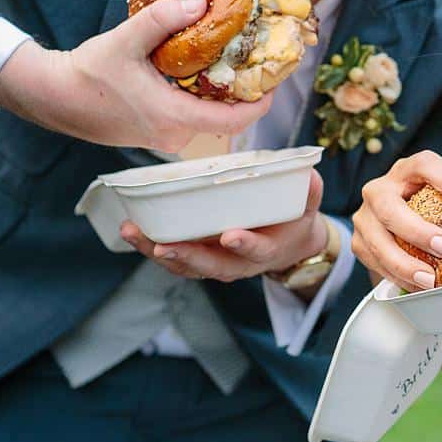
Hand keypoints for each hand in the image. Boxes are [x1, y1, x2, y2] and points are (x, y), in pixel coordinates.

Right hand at [0, 0, 271, 151]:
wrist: (55, 97)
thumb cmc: (88, 72)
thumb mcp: (126, 39)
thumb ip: (164, 20)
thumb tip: (201, 2)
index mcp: (172, 117)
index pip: (232, 120)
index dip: (260, 102)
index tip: (275, 80)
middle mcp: (173, 136)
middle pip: (225, 118)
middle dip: (244, 91)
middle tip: (257, 60)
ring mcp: (164, 138)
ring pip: (208, 118)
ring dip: (222, 93)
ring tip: (234, 59)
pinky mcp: (156, 133)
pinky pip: (191, 118)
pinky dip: (203, 97)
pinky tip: (203, 70)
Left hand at [120, 170, 327, 283]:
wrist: (288, 246)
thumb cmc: (294, 222)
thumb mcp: (308, 207)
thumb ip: (308, 193)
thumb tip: (307, 176)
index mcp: (268, 251)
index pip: (257, 252)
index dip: (245, 245)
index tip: (230, 236)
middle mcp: (239, 264)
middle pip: (210, 266)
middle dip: (186, 256)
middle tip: (163, 245)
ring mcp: (216, 263)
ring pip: (186, 265)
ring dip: (157, 252)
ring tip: (133, 233)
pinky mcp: (200, 258)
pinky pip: (175, 258)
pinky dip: (152, 246)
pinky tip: (133, 231)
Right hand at [351, 150, 441, 291]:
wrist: (390, 217)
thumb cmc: (429, 205)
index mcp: (407, 170)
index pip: (424, 164)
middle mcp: (380, 188)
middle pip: (389, 206)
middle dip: (417, 230)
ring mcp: (365, 216)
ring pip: (377, 240)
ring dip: (404, 262)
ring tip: (430, 280)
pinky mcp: (359, 241)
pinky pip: (374, 262)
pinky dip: (396, 276)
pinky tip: (417, 286)